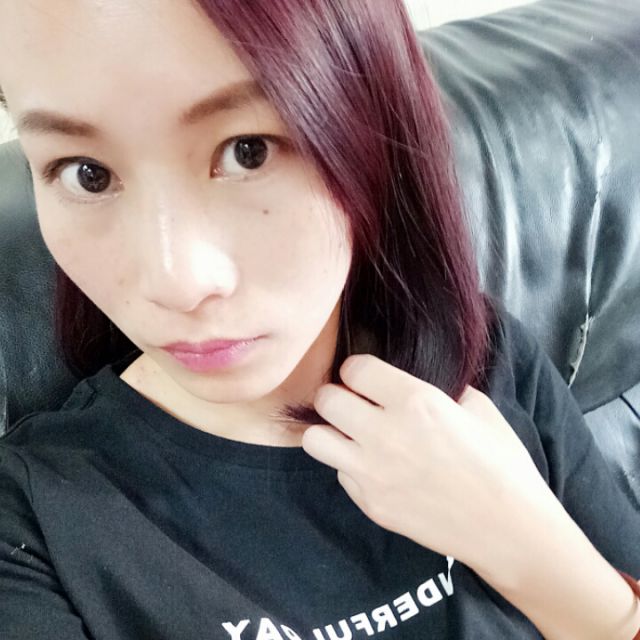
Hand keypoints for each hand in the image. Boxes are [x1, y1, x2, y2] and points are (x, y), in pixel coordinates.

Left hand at [301, 354, 555, 572]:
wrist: (510, 529)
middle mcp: (385, 434)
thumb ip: (440, 388)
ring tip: (352, 434)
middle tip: (354, 403)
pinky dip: (351, 467)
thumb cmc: (502, 464)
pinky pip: (341, 474)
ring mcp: (372, 473)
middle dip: (337, 396)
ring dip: (330, 431)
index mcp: (415, 402)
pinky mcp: (370, 505)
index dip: (358, 370)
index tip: (367, 378)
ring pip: (315, 440)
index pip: (354, 369)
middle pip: (326, 400)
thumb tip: (414, 383)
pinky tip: (376, 469)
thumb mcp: (478, 408)